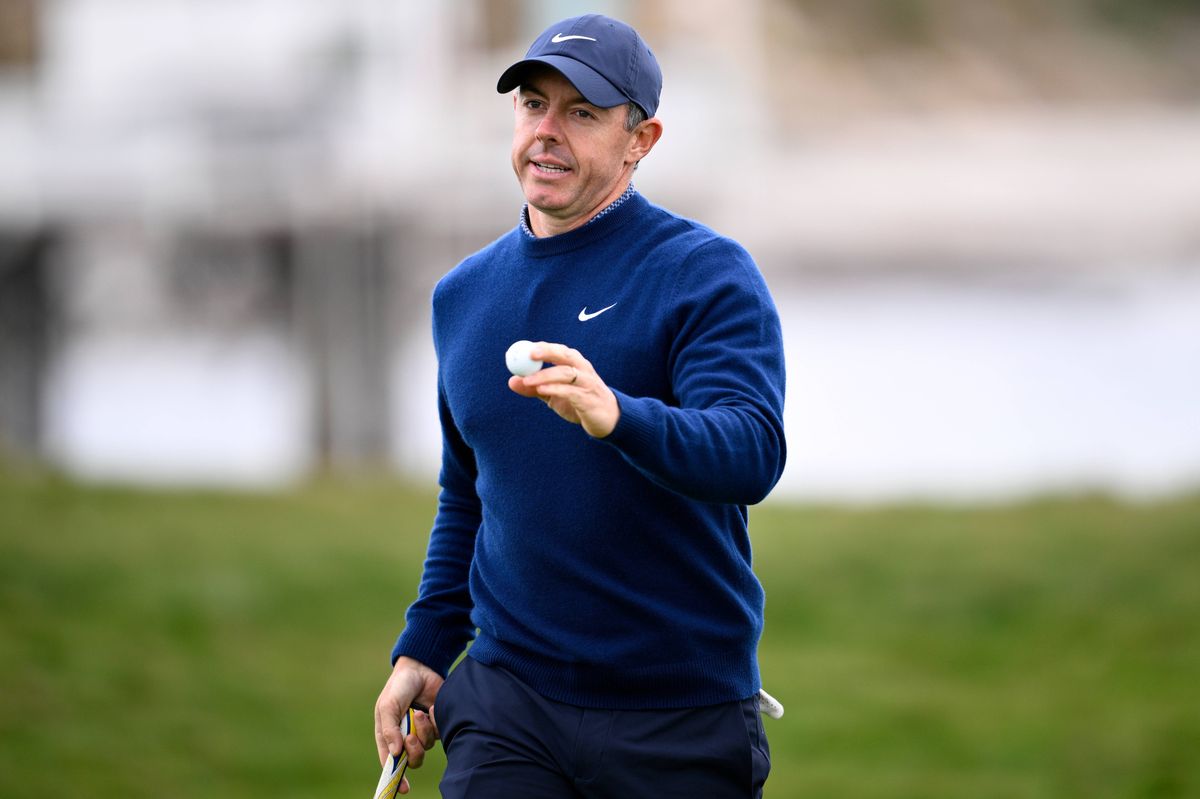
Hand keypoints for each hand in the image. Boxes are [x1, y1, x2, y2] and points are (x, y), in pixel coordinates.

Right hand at [374, 657, 443, 793]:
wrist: (421, 667)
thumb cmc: (399, 686)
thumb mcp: (388, 705)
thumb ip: (389, 729)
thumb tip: (396, 753)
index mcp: (388, 735)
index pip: (391, 763)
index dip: (396, 777)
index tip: (403, 788)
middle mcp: (405, 737)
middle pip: (412, 759)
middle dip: (414, 752)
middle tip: (411, 737)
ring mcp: (421, 731)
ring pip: (426, 746)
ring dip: (423, 731)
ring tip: (419, 712)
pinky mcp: (436, 724)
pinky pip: (439, 733)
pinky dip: (434, 722)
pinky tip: (430, 708)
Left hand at [507, 342, 619, 437]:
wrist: (608, 420)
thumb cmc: (580, 402)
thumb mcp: (554, 395)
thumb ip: (534, 388)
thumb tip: (512, 381)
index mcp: (576, 365)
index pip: (559, 350)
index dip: (542, 347)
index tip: (524, 349)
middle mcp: (583, 370)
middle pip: (565, 355)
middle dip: (547, 352)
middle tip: (529, 355)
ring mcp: (588, 384)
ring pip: (567, 373)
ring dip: (545, 375)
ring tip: (527, 380)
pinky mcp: (589, 400)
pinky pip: (571, 392)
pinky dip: (555, 389)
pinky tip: (542, 390)